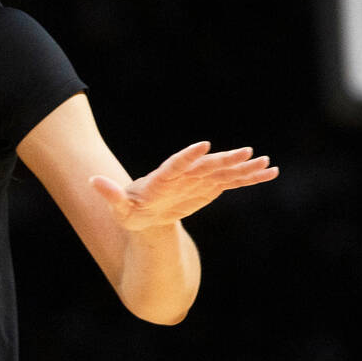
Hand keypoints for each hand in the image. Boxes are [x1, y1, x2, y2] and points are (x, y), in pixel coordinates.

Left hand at [90, 141, 277, 231]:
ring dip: (244, 168)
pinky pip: (232, 182)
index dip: (187, 156)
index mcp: (162, 179)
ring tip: (268, 163)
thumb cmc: (129, 210)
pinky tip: (270, 173)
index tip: (203, 146)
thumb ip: (110, 195)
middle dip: (226, 159)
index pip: (175, 165)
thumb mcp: (118, 208)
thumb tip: (92, 181)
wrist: (145, 214)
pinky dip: (249, 179)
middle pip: (206, 166)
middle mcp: (183, 175)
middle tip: (248, 152)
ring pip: (224, 172)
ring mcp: (198, 181)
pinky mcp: (209, 188)